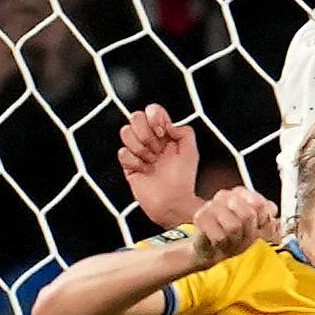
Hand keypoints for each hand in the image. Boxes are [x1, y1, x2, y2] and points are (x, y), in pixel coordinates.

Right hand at [119, 104, 201, 228]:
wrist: (171, 203)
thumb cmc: (183, 181)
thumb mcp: (192, 152)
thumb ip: (184, 131)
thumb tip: (168, 124)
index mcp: (165, 134)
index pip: (152, 111)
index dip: (155, 117)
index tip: (163, 132)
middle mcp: (151, 141)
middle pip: (135, 117)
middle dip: (145, 132)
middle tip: (156, 149)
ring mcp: (138, 152)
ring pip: (125, 132)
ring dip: (139, 147)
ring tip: (150, 161)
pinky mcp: (128, 165)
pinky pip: (122, 153)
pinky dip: (133, 162)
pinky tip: (143, 170)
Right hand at [189, 185, 277, 264]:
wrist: (212, 251)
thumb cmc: (235, 238)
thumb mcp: (258, 229)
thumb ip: (269, 219)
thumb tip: (273, 210)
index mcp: (241, 193)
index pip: (261, 204)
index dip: (263, 221)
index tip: (258, 227)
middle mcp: (225, 195)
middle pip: (248, 215)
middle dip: (248, 232)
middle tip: (243, 237)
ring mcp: (211, 205)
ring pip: (234, 227)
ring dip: (235, 241)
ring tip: (231, 241)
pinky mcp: (200, 217)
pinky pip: (220, 237)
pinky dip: (223, 245)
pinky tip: (219, 243)